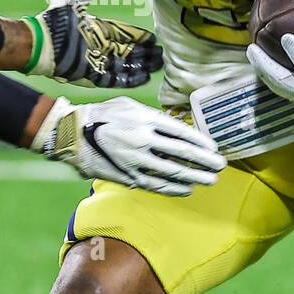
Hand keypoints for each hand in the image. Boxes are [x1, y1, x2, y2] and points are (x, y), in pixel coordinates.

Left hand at [23, 0, 162, 88]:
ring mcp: (97, 61)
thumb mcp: (70, 2)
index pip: (124, 33)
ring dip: (141, 66)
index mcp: (98, 30)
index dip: (138, 36)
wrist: (41, 42)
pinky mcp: (92, 75)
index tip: (153, 38)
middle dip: (145, 53)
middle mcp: (100, 46)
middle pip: (128, 51)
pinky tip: (144, 78)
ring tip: (157, 66)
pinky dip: (129, 79)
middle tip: (161, 55)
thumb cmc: (55, 21)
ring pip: (125, 65)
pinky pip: (114, 79)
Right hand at [30, 96, 225, 195]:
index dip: (201, 142)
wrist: (73, 132)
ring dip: (194, 177)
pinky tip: (186, 189)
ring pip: (172, 171)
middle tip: (220, 166)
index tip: (214, 148)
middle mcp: (143, 139)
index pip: (181, 132)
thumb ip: (153, 115)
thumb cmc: (104, 114)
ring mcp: (135, 159)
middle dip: (204, 161)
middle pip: (182, 153)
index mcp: (146, 119)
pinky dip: (173, 188)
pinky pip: (155, 184)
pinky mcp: (127, 174)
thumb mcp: (129, 104)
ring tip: (210, 180)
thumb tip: (177, 126)